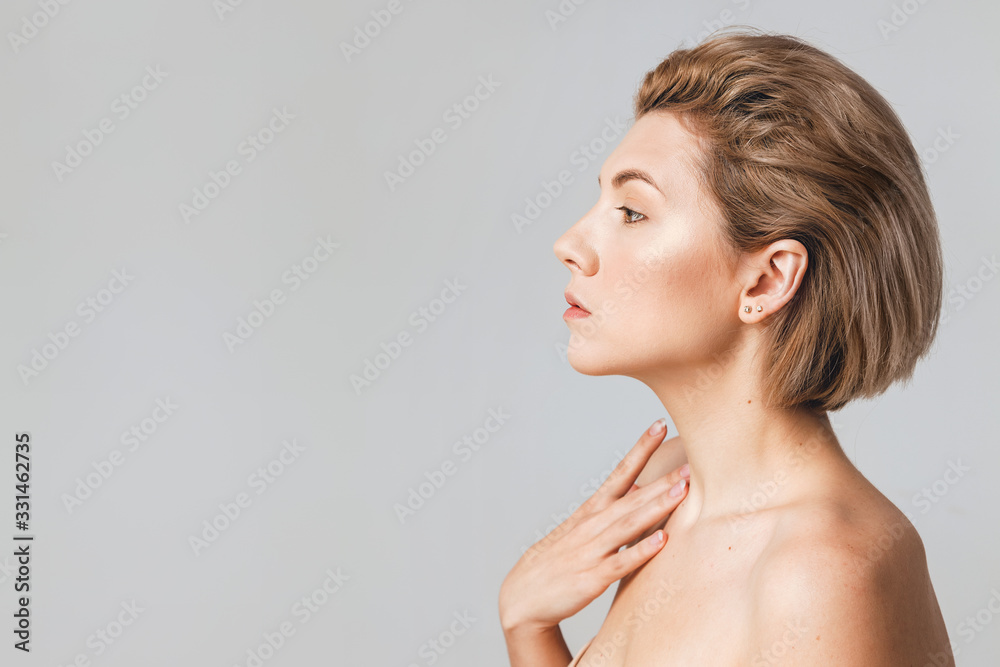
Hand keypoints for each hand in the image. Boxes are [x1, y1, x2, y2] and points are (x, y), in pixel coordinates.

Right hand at [498, 419, 690, 633]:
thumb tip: (636, 485)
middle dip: (663, 479)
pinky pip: (621, 562)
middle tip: (692, 462)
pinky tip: (662, 541)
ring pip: (629, 524)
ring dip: (657, 506)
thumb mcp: (580, 527)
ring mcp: (592, 550)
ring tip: (683, 490)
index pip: (620, 472)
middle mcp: (593, 525)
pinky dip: (641, 551)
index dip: (640, 449)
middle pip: (633, 497)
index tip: (659, 425)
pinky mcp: (592, 577)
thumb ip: (610, 508)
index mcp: (591, 510)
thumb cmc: (557, 561)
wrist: (524, 596)